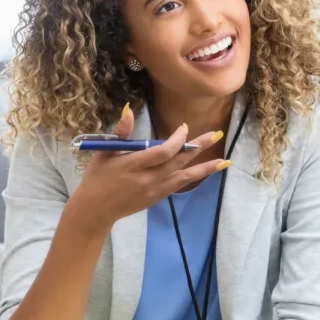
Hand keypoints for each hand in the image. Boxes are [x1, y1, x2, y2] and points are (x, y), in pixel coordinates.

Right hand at [69, 104, 227, 231]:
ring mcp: (154, 191)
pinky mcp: (156, 198)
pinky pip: (178, 186)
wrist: (95, 210)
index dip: (177, 139)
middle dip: (198, 147)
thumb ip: (120, 132)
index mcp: (133, 164)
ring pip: (184, 177)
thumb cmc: (96, 177)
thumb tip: (130, 109)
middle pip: (179, 161)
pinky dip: (193, 178)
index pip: (163, 151)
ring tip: (224, 162)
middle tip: (217, 134)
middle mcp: (147, 179)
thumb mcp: (104, 151)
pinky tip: (205, 171)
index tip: (184, 128)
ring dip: (205, 168)